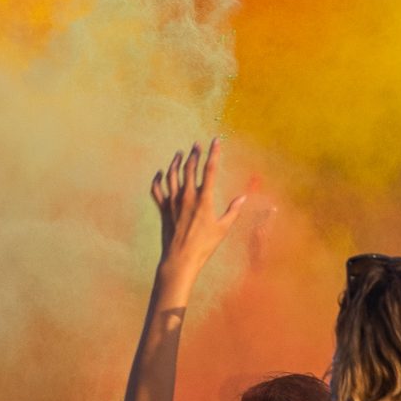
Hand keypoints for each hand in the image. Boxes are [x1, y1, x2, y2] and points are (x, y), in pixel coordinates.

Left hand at [150, 141, 265, 290]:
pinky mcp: (162, 209)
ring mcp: (172, 202)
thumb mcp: (223, 228)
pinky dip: (157, 179)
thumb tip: (243, 197)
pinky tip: (160, 174)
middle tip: (197, 144)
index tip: (216, 141)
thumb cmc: (204, 245)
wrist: (180, 259)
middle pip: (189, 168)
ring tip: (180, 154)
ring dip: (176, 162)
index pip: (209, 170)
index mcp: (204, 199)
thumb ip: (233, 211)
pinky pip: (157, 190)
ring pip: (171, 175)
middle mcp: (186, 196)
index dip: (213, 153)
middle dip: (194, 153)